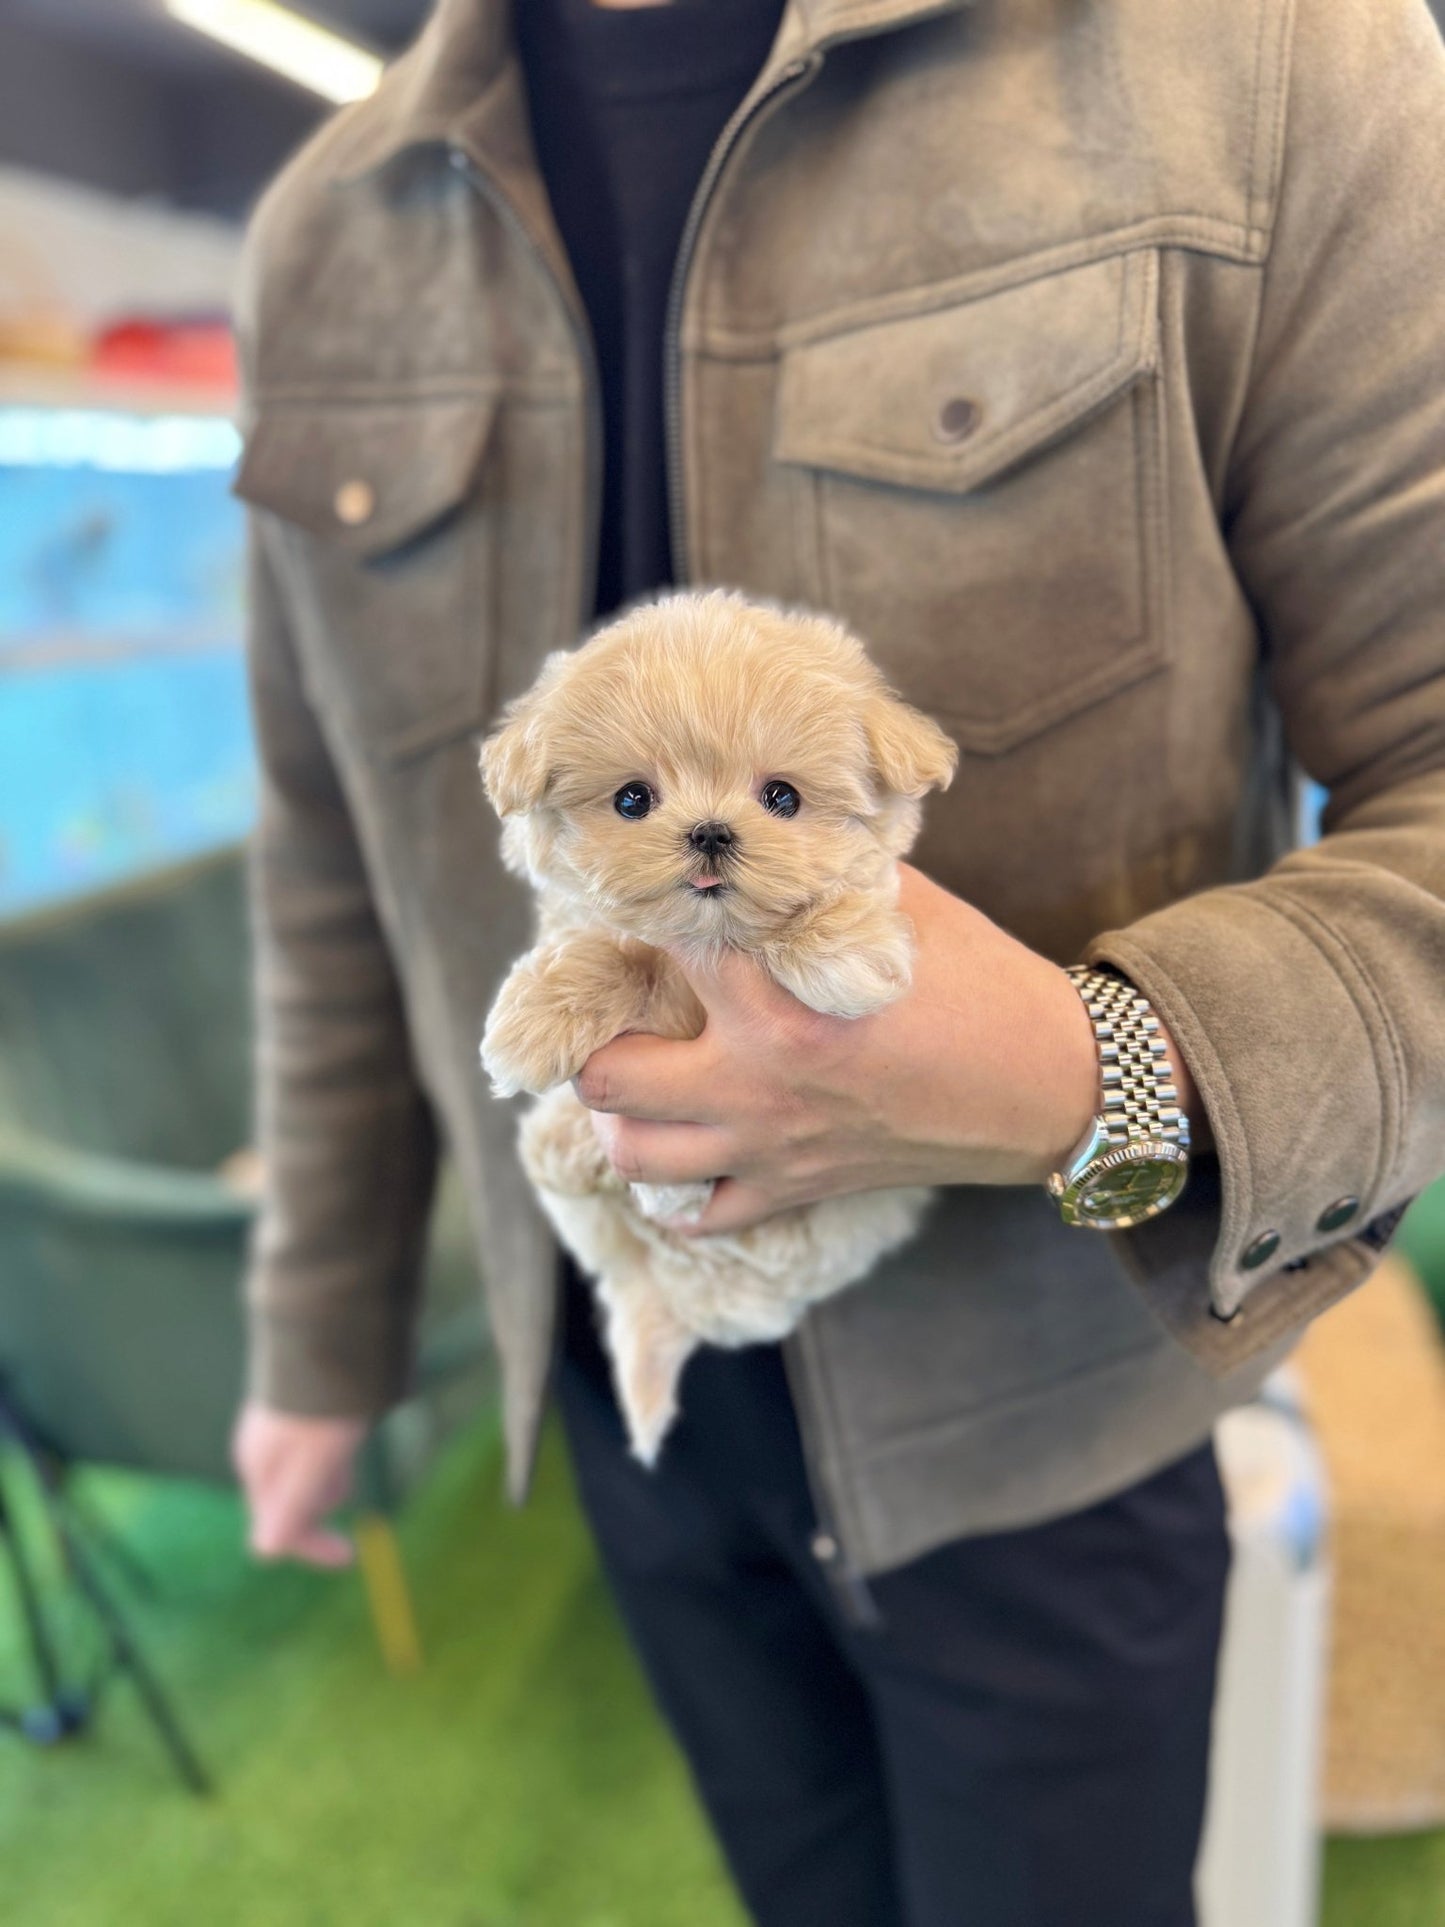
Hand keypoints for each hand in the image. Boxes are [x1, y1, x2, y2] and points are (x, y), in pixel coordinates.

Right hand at [232, 1401, 366, 1568]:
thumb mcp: (312, 1463)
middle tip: (347, 1486)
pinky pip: (309, 1444)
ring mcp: (275, 1426)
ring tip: (347, 1455)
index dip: (312, 1548)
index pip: (278, 1529)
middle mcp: (260, 1450)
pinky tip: (345, 1432)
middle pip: (289, 1500)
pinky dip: (329, 1452)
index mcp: (260, 1469)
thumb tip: (265, 1553)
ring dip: (326, 1478)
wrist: (325, 1334)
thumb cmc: (321, 1406)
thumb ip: (290, 1509)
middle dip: (320, 1507)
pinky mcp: (293, 1405)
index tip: (349, 1558)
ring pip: (302, 1471)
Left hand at [576, 864, 1204, 1235]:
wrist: (1050, 1086)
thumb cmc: (983, 985)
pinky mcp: (794, 1191)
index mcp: (778, 1008)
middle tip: (616, 1000)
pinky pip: (698, 1215)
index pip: (666, 950)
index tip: (646, 894)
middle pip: (606, 1073)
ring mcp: (768, 1149)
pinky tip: (685, 1145)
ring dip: (620, 1112)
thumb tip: (767, 827)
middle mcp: (755, 1087)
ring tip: (638, 1071)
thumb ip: (821, 872)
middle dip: (597, 1029)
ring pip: (633, 1153)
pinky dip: (675, 1188)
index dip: (647, 912)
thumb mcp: (901, 905)